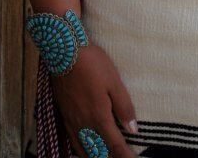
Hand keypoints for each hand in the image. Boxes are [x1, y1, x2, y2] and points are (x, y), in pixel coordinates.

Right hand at [50, 42, 137, 156]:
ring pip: (84, 149)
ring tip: (106, 156)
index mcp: (99, 117)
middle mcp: (83, 124)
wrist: (64, 51)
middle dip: (110, 157)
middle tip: (122, 156)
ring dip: (96, 155)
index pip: (114, 145)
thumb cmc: (93, 64)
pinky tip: (84, 148)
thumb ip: (124, 107)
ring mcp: (71, 121)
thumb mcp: (114, 82)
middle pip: (98, 152)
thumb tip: (133, 129)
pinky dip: (81, 150)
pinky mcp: (63, 114)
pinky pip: (72, 141)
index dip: (125, 155)